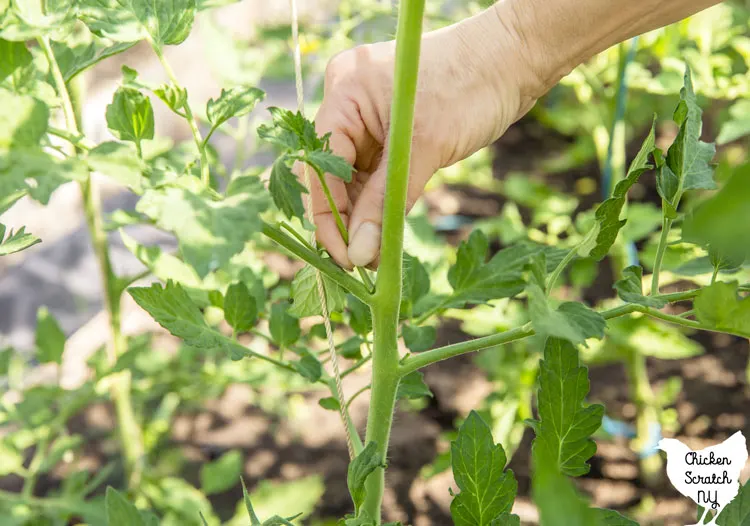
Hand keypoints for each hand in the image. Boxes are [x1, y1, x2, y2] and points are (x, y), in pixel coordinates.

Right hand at [308, 7, 539, 269]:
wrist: (513, 60)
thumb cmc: (470, 88)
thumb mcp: (425, 148)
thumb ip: (387, 202)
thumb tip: (360, 253)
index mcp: (344, 93)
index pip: (321, 165)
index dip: (327, 215)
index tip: (343, 256)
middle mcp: (349, 104)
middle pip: (332, 174)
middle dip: (346, 220)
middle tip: (360, 263)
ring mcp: (370, 118)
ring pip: (355, 178)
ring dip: (364, 217)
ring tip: (375, 256)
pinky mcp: (391, 132)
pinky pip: (376, 174)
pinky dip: (381, 202)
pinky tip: (385, 233)